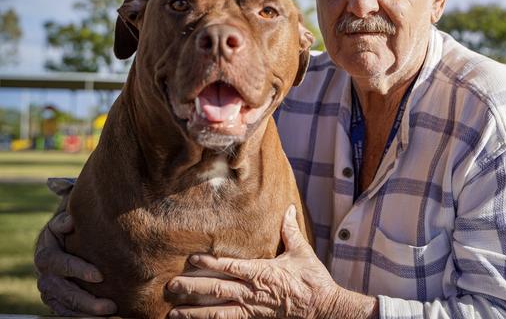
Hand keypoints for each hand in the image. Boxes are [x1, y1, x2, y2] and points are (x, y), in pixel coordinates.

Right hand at [34, 211, 116, 315]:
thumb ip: (64, 221)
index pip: (59, 264)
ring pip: (66, 307)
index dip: (78, 270)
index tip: (100, 276)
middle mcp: (45, 276)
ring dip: (87, 314)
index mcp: (46, 255)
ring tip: (111, 314)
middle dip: (87, 301)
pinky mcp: (57, 301)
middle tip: (111, 306)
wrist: (63, 240)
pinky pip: (68, 314)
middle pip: (63, 292)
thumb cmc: (69, 228)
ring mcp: (50, 291)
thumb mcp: (64, 222)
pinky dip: (84, 318)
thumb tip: (70, 222)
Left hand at [167, 205, 376, 318]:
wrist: (324, 309)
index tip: (192, 259)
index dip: (210, 264)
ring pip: (218, 313)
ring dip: (194, 313)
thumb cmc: (313, 280)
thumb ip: (290, 230)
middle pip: (217, 291)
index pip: (231, 267)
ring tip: (173, 313)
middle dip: (192, 289)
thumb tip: (288, 208)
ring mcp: (252, 310)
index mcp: (263, 273)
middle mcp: (253, 293)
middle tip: (171, 286)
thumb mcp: (302, 252)